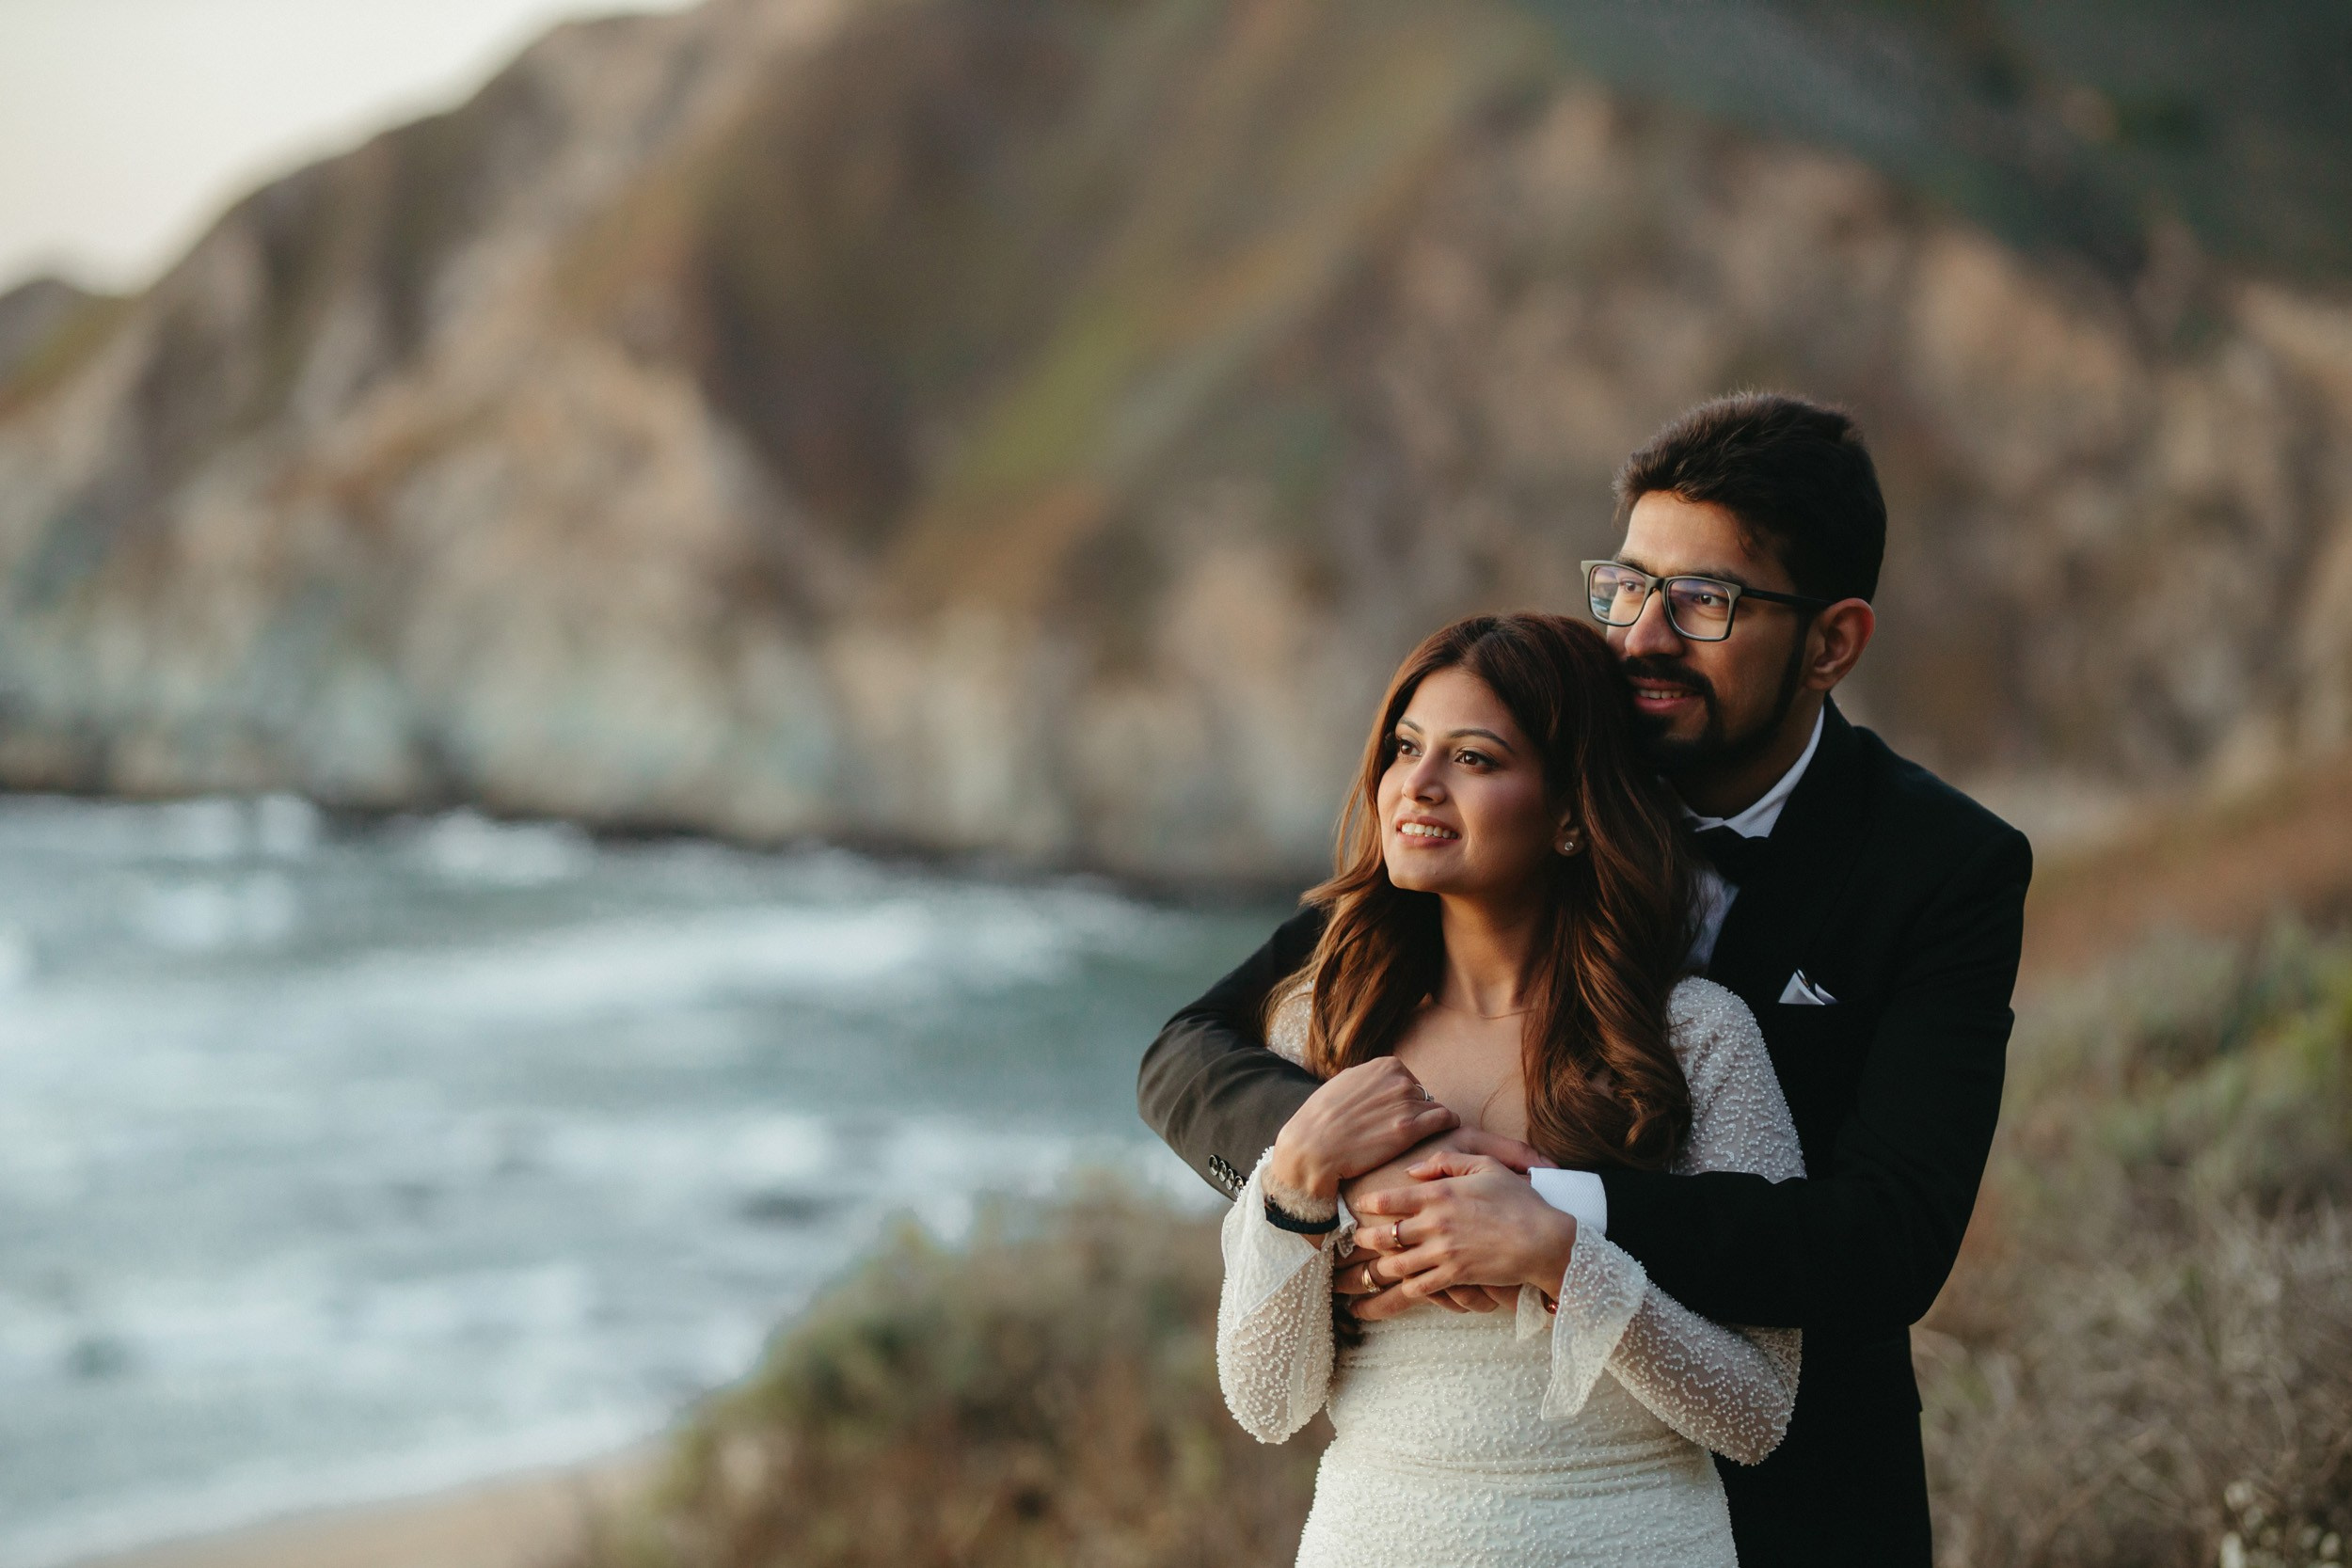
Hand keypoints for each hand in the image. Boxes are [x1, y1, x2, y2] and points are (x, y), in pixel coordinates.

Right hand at [1265, 1058, 1457, 1202]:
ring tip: (1420, 1139)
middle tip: (1402, 1131)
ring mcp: (1406, 1103)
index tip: (1395, 1115)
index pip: (1410, 1080)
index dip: (1403, 1100)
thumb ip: (1371, 1078)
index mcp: (1385, 1065)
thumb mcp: (1346, 1082)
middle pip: (1423, 1095)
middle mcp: (1398, 1080)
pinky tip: (1444, 1134)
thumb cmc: (1323, 1119)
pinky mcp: (1410, 1129)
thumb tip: (1385, 1079)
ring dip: (1430, 1123)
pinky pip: (1446, 1120)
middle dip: (1416, 1112)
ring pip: (1436, 1109)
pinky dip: (1449, 1125)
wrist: (1312, 1148)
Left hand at [1346, 1151, 1576, 1321]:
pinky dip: (1401, 1292)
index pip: (1391, 1198)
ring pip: (1396, 1265)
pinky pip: (1419, 1288)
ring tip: (1363, 1272)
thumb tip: (1414, 1170)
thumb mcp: (1485, 1165)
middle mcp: (1435, 1224)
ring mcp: (1443, 1253)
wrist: (1543, 1239)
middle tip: (1354, 1242)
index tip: (1359, 1205)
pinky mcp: (1455, 1276)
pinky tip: (1392, 1293)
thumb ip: (1446, 1162)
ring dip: (1377, 1269)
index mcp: (1440, 1194)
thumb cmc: (1517, 1199)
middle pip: (1386, 1235)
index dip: (1370, 1203)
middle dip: (1364, 1240)